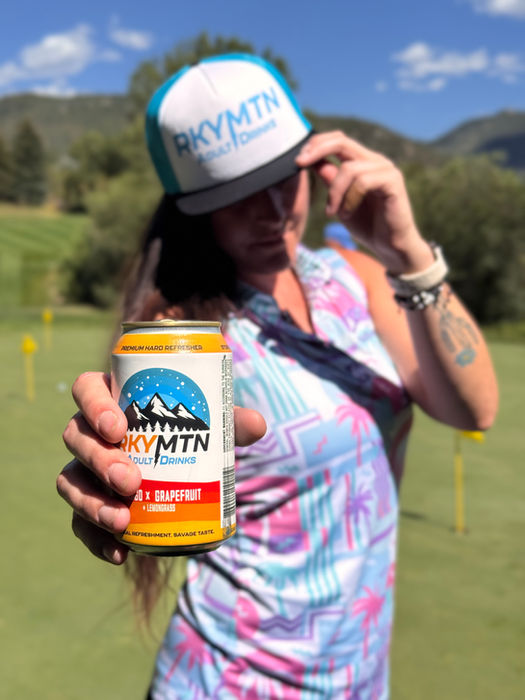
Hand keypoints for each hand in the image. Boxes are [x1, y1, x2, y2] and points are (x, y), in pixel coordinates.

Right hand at [57, 371, 265, 564]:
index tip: (120, 428)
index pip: (87, 390)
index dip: (94, 406)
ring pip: (70, 481)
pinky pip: (79, 522)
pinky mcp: (90, 504)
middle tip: (132, 481)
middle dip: (100, 461)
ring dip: (91, 503)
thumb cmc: (190, 433)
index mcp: (113, 399)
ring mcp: (86, 470)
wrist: (181, 471)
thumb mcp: (211, 424)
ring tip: (122, 521)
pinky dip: (94, 539)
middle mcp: (92, 432)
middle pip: (76, 438)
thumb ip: (232, 421)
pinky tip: (119, 553)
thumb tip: (257, 425)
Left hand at [296, 131, 434, 274]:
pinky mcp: (393, 182)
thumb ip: (330, 182)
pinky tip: (346, 214)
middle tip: (300, 163)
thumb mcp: (340, 202)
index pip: (339, 140)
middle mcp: (375, 161)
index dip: (317, 144)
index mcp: (363, 163)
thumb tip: (314, 162)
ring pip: (349, 168)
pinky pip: (363, 182)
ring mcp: (386, 170)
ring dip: (334, 192)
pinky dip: (349, 199)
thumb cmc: (368, 226)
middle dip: (317, 150)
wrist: (390, 247)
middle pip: (342, 142)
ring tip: (332, 212)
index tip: (298, 160)